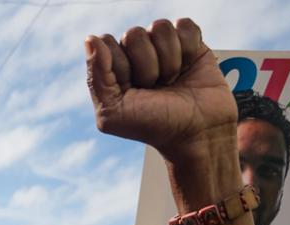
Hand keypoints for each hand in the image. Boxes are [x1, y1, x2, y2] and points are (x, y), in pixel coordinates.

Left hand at [85, 19, 235, 161]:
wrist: (198, 133)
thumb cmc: (154, 126)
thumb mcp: (113, 111)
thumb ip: (96, 76)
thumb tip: (90, 38)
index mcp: (112, 69)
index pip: (106, 44)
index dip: (121, 67)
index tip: (132, 91)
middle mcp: (136, 54)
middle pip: (133, 35)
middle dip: (146, 67)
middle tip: (156, 89)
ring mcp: (163, 47)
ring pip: (160, 28)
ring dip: (169, 61)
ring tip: (173, 82)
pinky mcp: (190, 42)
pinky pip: (183, 25)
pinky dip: (189, 49)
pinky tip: (188, 69)